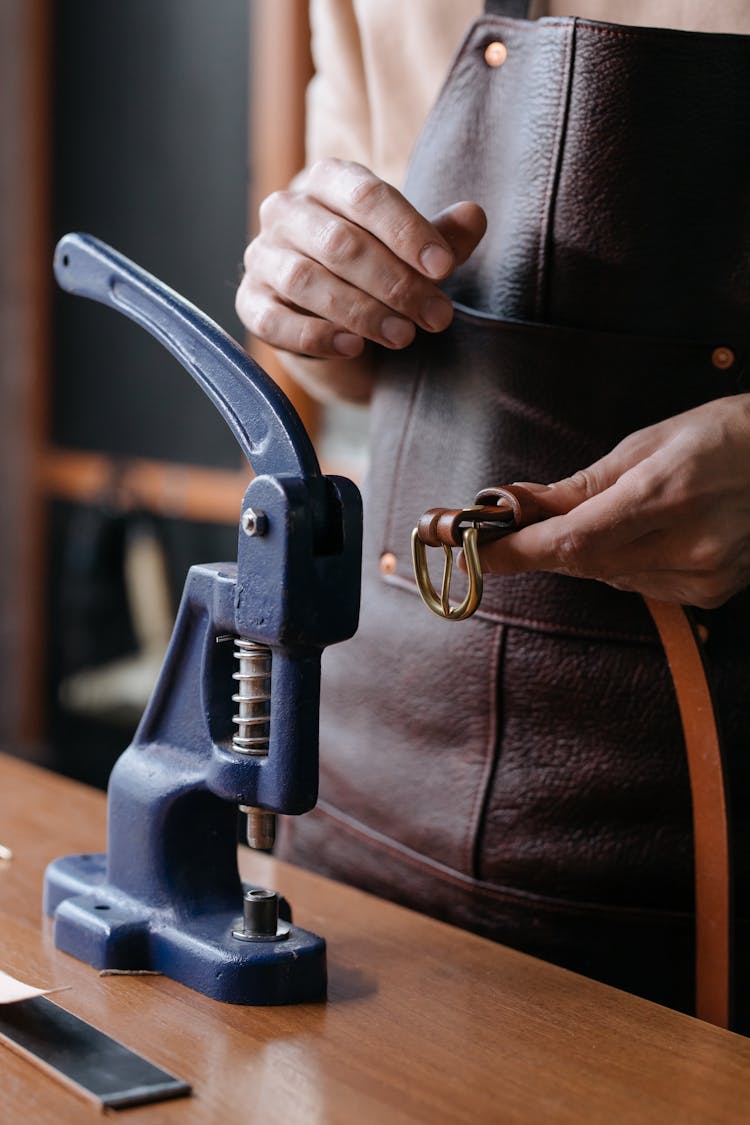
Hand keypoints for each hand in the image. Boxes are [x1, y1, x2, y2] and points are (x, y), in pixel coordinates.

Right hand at [236, 159, 485, 396]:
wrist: (327, 302)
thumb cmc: (377, 261)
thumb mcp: (413, 247)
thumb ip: (443, 236)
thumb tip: (475, 217)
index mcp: (327, 180)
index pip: (365, 196)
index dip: (407, 232)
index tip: (444, 269)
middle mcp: (286, 211)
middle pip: (340, 243)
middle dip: (395, 284)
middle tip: (436, 317)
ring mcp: (262, 256)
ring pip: (306, 281)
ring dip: (361, 312)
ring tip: (403, 336)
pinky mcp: (251, 302)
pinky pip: (274, 320)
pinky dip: (315, 336)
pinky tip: (354, 348)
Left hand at [477, 395, 749, 608]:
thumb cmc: (724, 434)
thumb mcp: (647, 444)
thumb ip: (579, 485)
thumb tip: (517, 504)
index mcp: (665, 495)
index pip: (571, 541)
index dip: (517, 552)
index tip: (475, 553)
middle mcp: (686, 545)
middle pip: (584, 563)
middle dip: (545, 546)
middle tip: (517, 527)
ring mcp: (704, 576)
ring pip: (610, 577)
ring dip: (590, 551)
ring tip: (615, 513)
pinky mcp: (713, 593)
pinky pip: (643, 585)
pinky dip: (627, 562)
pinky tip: (650, 534)